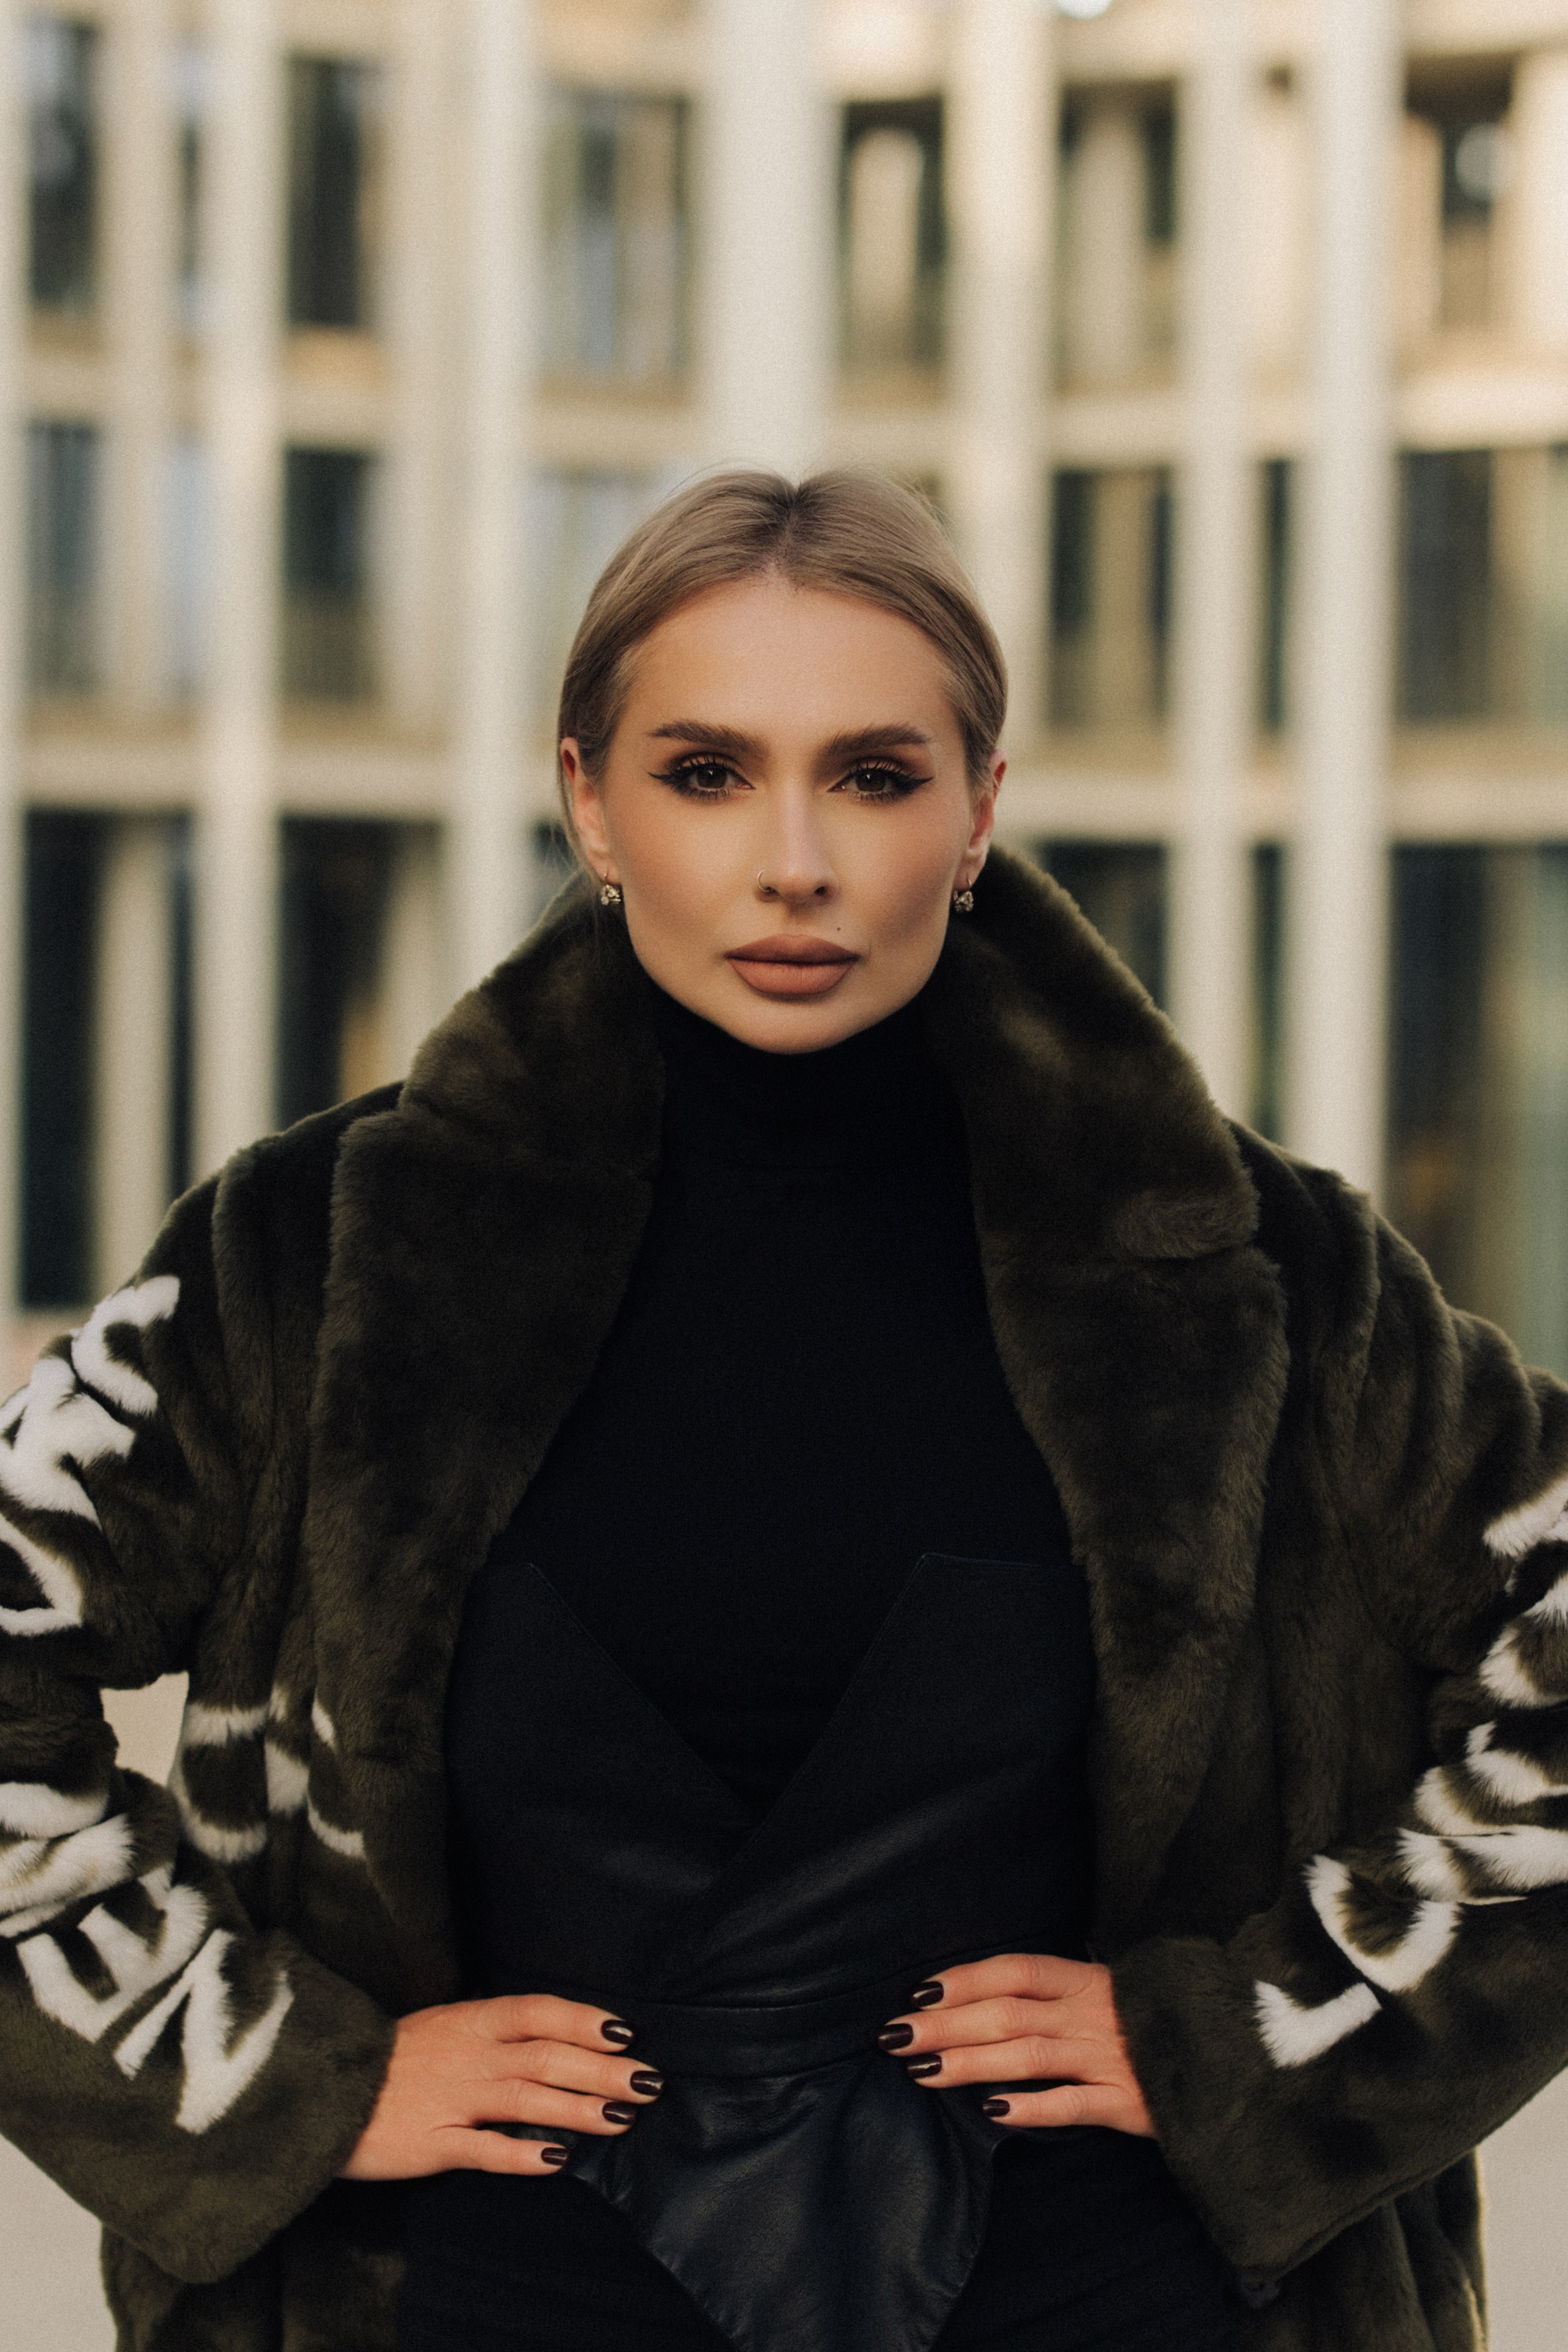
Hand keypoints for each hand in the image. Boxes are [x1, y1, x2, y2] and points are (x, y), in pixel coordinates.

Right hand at [342, 1993, 661, 2179]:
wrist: (322, 2090)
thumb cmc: (392, 2060)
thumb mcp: (444, 2028)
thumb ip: (492, 2032)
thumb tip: (551, 2036)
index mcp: (470, 2021)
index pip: (538, 2012)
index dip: (583, 2020)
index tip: (625, 2032)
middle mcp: (467, 2055)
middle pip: (544, 2056)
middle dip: (599, 2068)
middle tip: (647, 2080)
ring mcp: (451, 2100)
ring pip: (525, 2100)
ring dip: (577, 2108)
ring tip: (621, 2117)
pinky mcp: (432, 2145)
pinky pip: (484, 2150)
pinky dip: (522, 2154)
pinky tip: (558, 2160)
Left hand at [877, 1953, 1154, 2136]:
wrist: (1236, 2056)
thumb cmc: (1158, 2022)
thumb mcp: (1113, 1992)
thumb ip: (1061, 1994)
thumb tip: (990, 2000)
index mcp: (1088, 1981)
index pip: (1015, 1971)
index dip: (966, 1979)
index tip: (919, 1991)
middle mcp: (1094, 2014)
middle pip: (1008, 2013)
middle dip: (947, 2023)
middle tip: (896, 2035)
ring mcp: (1110, 2058)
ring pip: (1029, 2057)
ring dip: (972, 2062)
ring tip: (924, 2071)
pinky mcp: (1130, 2104)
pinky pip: (1073, 2105)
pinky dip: (1032, 2107)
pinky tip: (993, 2111)